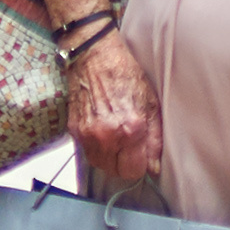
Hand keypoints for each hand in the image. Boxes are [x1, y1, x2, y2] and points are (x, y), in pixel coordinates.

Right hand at [62, 24, 164, 190]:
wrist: (93, 56)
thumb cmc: (125, 75)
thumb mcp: (151, 104)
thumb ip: (155, 139)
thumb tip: (155, 167)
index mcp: (130, 129)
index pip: (134, 171)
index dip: (141, 166)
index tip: (143, 157)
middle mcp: (106, 136)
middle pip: (116, 172)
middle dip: (126, 164)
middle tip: (131, 148)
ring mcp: (87, 134)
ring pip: (101, 165)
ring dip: (111, 159)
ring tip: (117, 139)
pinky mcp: (74, 130)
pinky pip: (88, 153)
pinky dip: (97, 149)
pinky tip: (105, 132)